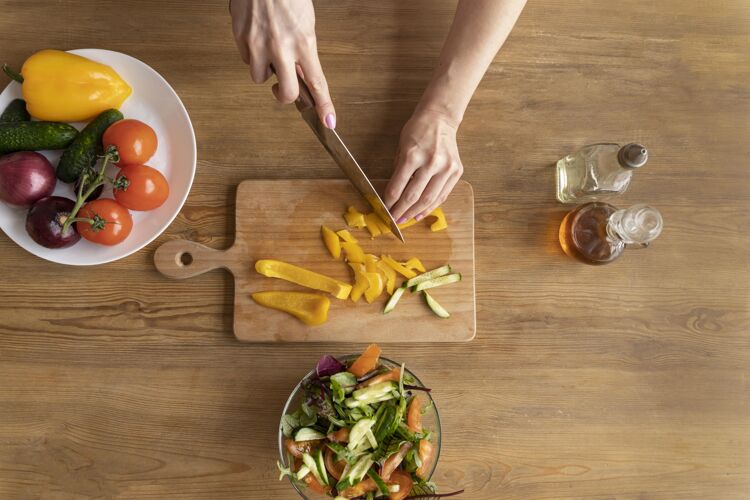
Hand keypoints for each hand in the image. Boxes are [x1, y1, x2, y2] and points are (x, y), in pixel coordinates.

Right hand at [230, 0, 335, 127]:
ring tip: (267, 48)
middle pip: (286, 93)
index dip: (324, 106)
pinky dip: (251, 53)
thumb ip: (303, 50)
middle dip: (284, 95)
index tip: (329, 122)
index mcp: (304, 43)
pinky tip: (256, 36)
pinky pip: (246, 59)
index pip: (317, 82)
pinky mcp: (241, 39)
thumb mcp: (305, 22)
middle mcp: (281, 47)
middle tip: (283, 88)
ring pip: (259, 78)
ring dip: (264, 69)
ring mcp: (258, 45)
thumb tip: (300, 74)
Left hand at [384, 110, 463, 222]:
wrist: (440, 119)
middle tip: (394, 220)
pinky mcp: (456, 171)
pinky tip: (421, 214)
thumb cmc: (417, 131)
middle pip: (413, 196)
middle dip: (401, 211)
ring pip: (429, 199)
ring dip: (415, 213)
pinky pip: (442, 195)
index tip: (385, 210)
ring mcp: (446, 168)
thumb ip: (398, 171)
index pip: (398, 187)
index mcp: (413, 155)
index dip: (390, 202)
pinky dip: (431, 207)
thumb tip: (393, 195)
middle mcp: (431, 162)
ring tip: (406, 220)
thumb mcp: (401, 147)